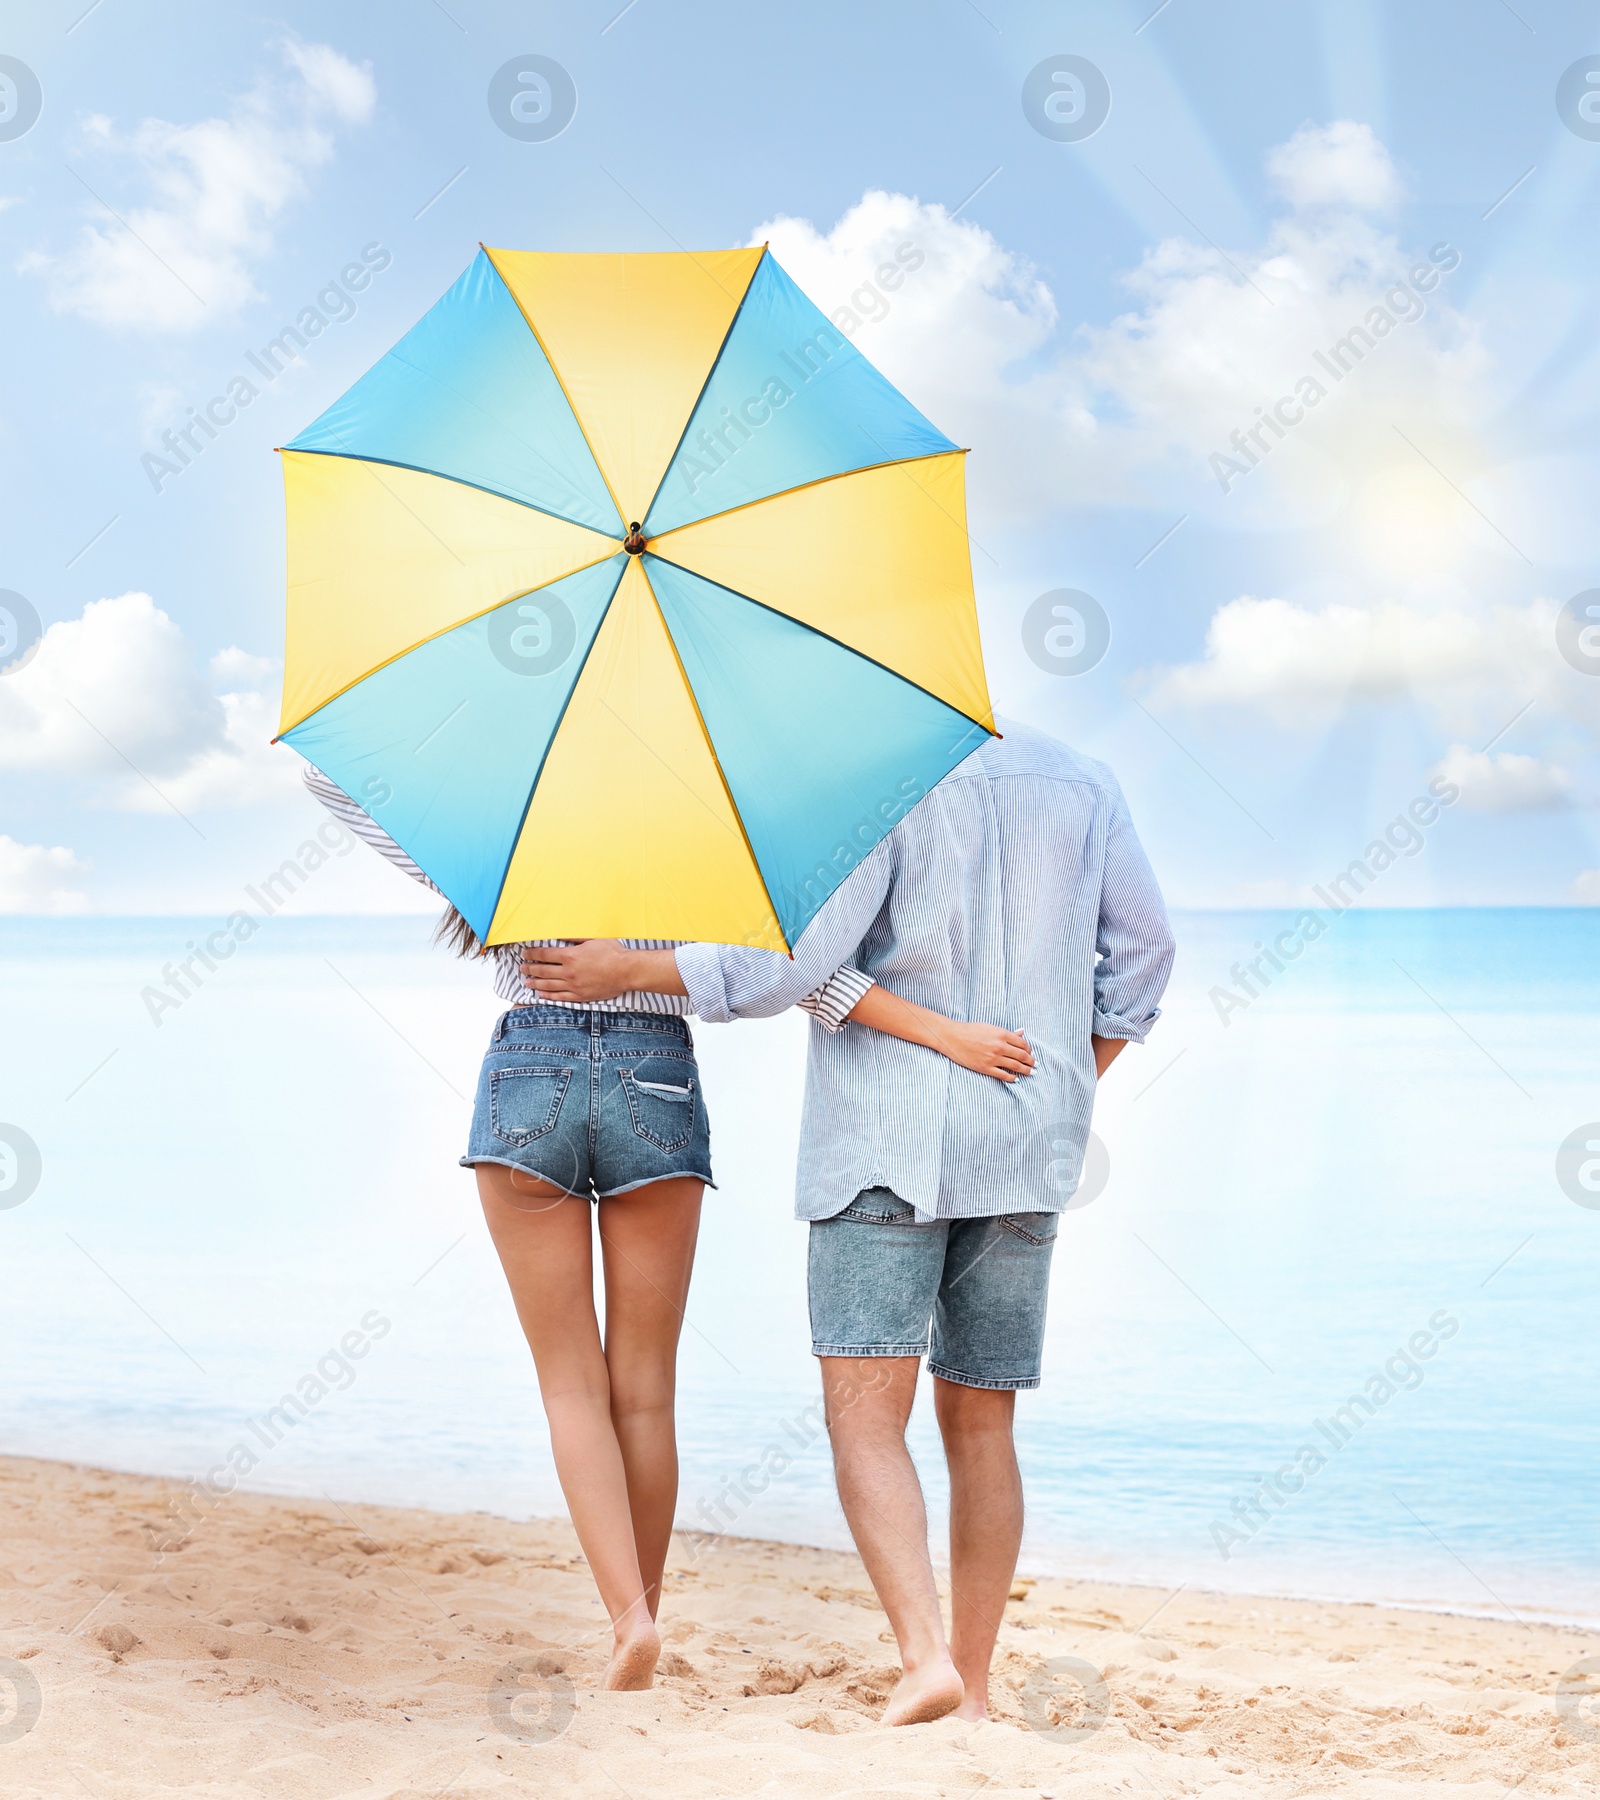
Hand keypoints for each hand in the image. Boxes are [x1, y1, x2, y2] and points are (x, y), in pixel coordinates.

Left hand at [521, 939, 635, 1002]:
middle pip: (543, 970)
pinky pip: (561, 997)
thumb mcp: (593, 938)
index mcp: (570, 955)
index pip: (545, 954)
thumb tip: (561, 934)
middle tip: (522, 967)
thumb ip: (575, 937)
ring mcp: (574, 985)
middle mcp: (569, 971)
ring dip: (535, 982)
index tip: (525, 954)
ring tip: (526, 981)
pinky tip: (541, 994)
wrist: (626, 971)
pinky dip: (549, 995)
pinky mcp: (580, 995)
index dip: (533, 954)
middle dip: (530, 968)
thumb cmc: (612, 952)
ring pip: (549, 985)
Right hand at [932, 1020, 1033, 1082]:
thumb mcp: (990, 1027)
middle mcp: (1000, 1046)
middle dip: (1031, 1062)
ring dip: (1026, 1070)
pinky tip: (1016, 1079)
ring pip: (1015, 1066)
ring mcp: (993, 1058)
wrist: (952, 1037)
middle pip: (1022, 1056)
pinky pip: (1003, 1075)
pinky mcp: (985, 1068)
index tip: (1030, 1053)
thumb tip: (1022, 1033)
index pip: (1022, 1044)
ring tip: (1031, 1073)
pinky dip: (1012, 1078)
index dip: (1029, 1049)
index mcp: (1001, 1034)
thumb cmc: (970, 1030)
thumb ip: (1007, 1033)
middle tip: (1036, 1065)